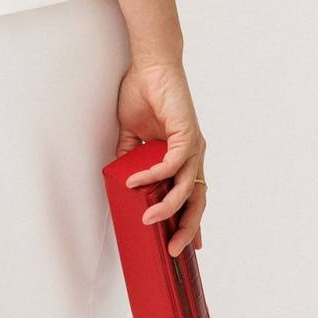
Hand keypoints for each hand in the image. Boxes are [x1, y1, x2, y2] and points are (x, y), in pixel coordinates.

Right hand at [114, 57, 206, 256]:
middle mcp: (193, 155)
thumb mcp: (132, 135)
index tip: (187, 247)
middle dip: (188, 228)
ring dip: (168, 207)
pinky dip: (154, 175)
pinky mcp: (187, 135)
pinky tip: (137, 182)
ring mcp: (193, 146)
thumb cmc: (143, 95)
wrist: (150, 66)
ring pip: (187, 188)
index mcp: (182, 158)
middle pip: (197, 201)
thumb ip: (129, 158)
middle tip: (175, 250)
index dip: (190, 221)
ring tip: (148, 220)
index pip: (191, 196)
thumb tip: (120, 179)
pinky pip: (172, 164)